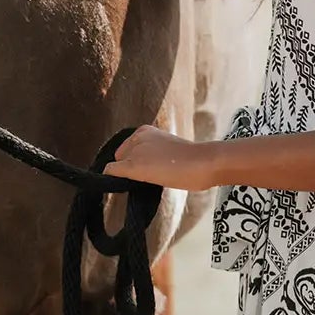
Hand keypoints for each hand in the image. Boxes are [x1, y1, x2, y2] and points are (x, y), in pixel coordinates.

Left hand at [104, 124, 224, 189]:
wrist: (203, 162)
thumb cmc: (194, 160)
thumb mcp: (170, 151)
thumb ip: (155, 155)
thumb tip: (146, 168)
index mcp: (146, 130)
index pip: (129, 149)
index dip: (136, 161)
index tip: (149, 169)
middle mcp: (137, 136)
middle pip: (122, 157)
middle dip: (131, 167)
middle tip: (152, 176)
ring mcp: (134, 151)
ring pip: (119, 165)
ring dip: (128, 175)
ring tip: (151, 180)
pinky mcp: (133, 166)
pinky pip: (112, 171)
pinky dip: (112, 178)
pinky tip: (119, 184)